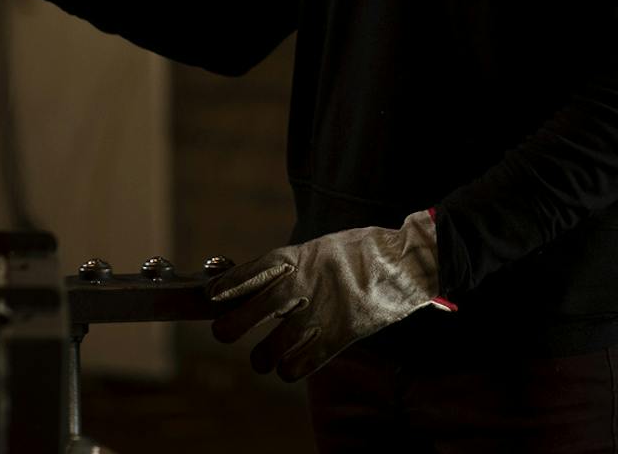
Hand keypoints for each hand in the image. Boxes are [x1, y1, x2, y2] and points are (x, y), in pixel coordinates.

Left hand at [207, 210, 445, 381]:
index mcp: (300, 256)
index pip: (254, 271)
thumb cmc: (362, 253)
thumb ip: (296, 266)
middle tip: (222, 333)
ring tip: (260, 359)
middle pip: (256, 309)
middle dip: (233, 325)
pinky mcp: (340, 334)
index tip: (212, 296)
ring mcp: (322, 310)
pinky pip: (304, 361)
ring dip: (262, 356)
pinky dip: (292, 368)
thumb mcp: (322, 248)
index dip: (230, 285)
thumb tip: (265, 287)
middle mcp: (305, 283)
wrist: (405, 263)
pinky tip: (289, 366)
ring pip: (275, 344)